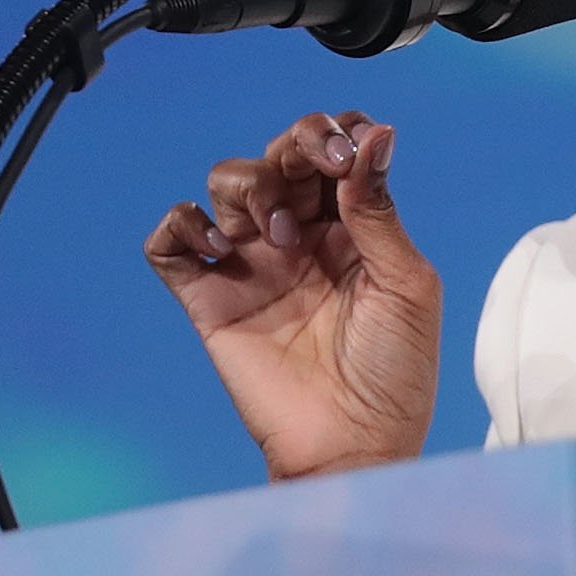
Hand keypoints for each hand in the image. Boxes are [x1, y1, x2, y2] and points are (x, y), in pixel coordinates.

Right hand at [144, 111, 439, 478]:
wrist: (353, 442)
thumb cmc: (393, 374)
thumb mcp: (405, 283)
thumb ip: (378, 209)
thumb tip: (374, 134)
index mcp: (351, 227)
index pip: (331, 151)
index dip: (335, 133)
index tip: (347, 149)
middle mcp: (299, 237)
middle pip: (278, 154)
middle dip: (295, 146)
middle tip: (317, 169)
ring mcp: (251, 265)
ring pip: (225, 182)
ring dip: (249, 186)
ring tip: (278, 236)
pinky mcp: (210, 299)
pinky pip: (171, 241)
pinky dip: (183, 225)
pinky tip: (221, 249)